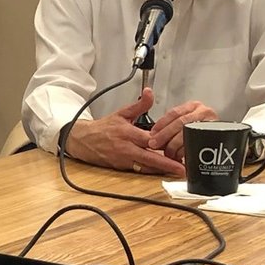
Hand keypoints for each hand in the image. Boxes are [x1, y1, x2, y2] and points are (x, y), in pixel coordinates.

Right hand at [63, 90, 183, 177]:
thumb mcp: (121, 113)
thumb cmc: (103, 128)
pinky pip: (139, 170)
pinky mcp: (120, 167)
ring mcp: (122, 159)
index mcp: (127, 133)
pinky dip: (151, 171)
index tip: (177, 144)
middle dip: (167, 164)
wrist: (82, 140)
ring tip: (176, 171)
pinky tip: (162, 171)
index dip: (164, 142)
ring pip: (145, 167)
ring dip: (161, 170)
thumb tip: (150, 93)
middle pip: (150, 158)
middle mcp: (125, 148)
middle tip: (182, 169)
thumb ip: (139, 105)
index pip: (149, 139)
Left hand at [146, 100, 217, 157]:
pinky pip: (197, 143)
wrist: (221, 143)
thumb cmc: (198, 132)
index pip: (175, 112)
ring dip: (175, 144)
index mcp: (193, 106)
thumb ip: (171, 125)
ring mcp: (211, 123)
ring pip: (189, 133)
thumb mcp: (185, 122)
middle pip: (181, 122)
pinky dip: (186, 151)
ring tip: (167, 153)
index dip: (161, 123)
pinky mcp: (216, 136)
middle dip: (165, 134)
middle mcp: (203, 112)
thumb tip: (153, 136)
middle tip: (155, 144)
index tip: (152, 133)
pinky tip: (180, 156)